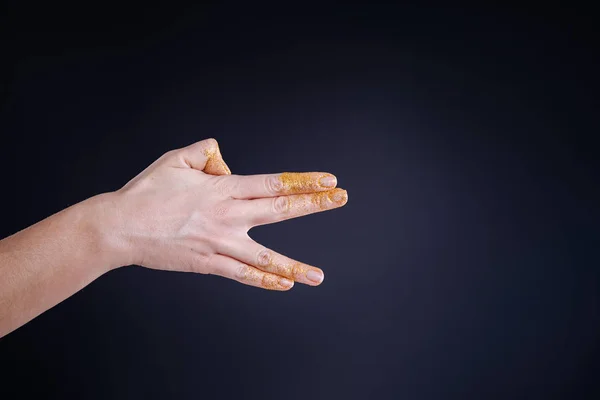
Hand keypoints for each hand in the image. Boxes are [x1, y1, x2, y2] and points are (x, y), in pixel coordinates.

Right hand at [106, 138, 347, 289]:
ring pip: (266, 255)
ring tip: (319, 276)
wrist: (119, 227)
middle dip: (314, 204)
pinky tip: (284, 284)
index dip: (303, 181)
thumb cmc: (146, 191)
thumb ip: (205, 152)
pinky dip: (265, 280)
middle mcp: (228, 216)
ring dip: (296, 265)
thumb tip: (224, 158)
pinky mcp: (209, 263)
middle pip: (280, 210)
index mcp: (222, 189)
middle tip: (340, 199)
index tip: (328, 180)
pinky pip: (243, 274)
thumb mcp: (175, 159)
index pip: (273, 183)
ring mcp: (220, 243)